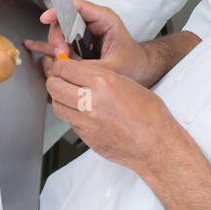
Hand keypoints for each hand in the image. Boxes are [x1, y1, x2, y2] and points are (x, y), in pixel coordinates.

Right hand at [23, 0, 154, 84]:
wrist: (138, 69)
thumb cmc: (132, 64)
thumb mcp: (114, 67)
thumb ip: (91, 66)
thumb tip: (68, 68)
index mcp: (104, 19)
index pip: (77, 6)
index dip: (59, 9)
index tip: (46, 18)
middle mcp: (92, 22)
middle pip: (64, 20)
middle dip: (58, 38)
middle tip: (61, 54)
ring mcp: (83, 33)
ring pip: (60, 33)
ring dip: (57, 47)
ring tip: (61, 59)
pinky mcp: (78, 43)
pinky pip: (60, 41)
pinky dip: (48, 45)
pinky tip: (33, 45)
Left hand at [43, 58, 177, 173]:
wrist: (156, 144)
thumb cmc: (149, 115)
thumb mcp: (126, 82)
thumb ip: (100, 76)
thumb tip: (80, 72)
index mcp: (104, 82)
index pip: (65, 68)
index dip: (60, 65)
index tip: (60, 65)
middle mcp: (92, 102)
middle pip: (54, 86)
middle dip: (54, 80)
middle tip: (58, 78)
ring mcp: (87, 122)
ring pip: (57, 106)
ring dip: (58, 98)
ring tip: (66, 95)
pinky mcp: (87, 138)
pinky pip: (69, 122)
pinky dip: (70, 115)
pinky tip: (79, 112)